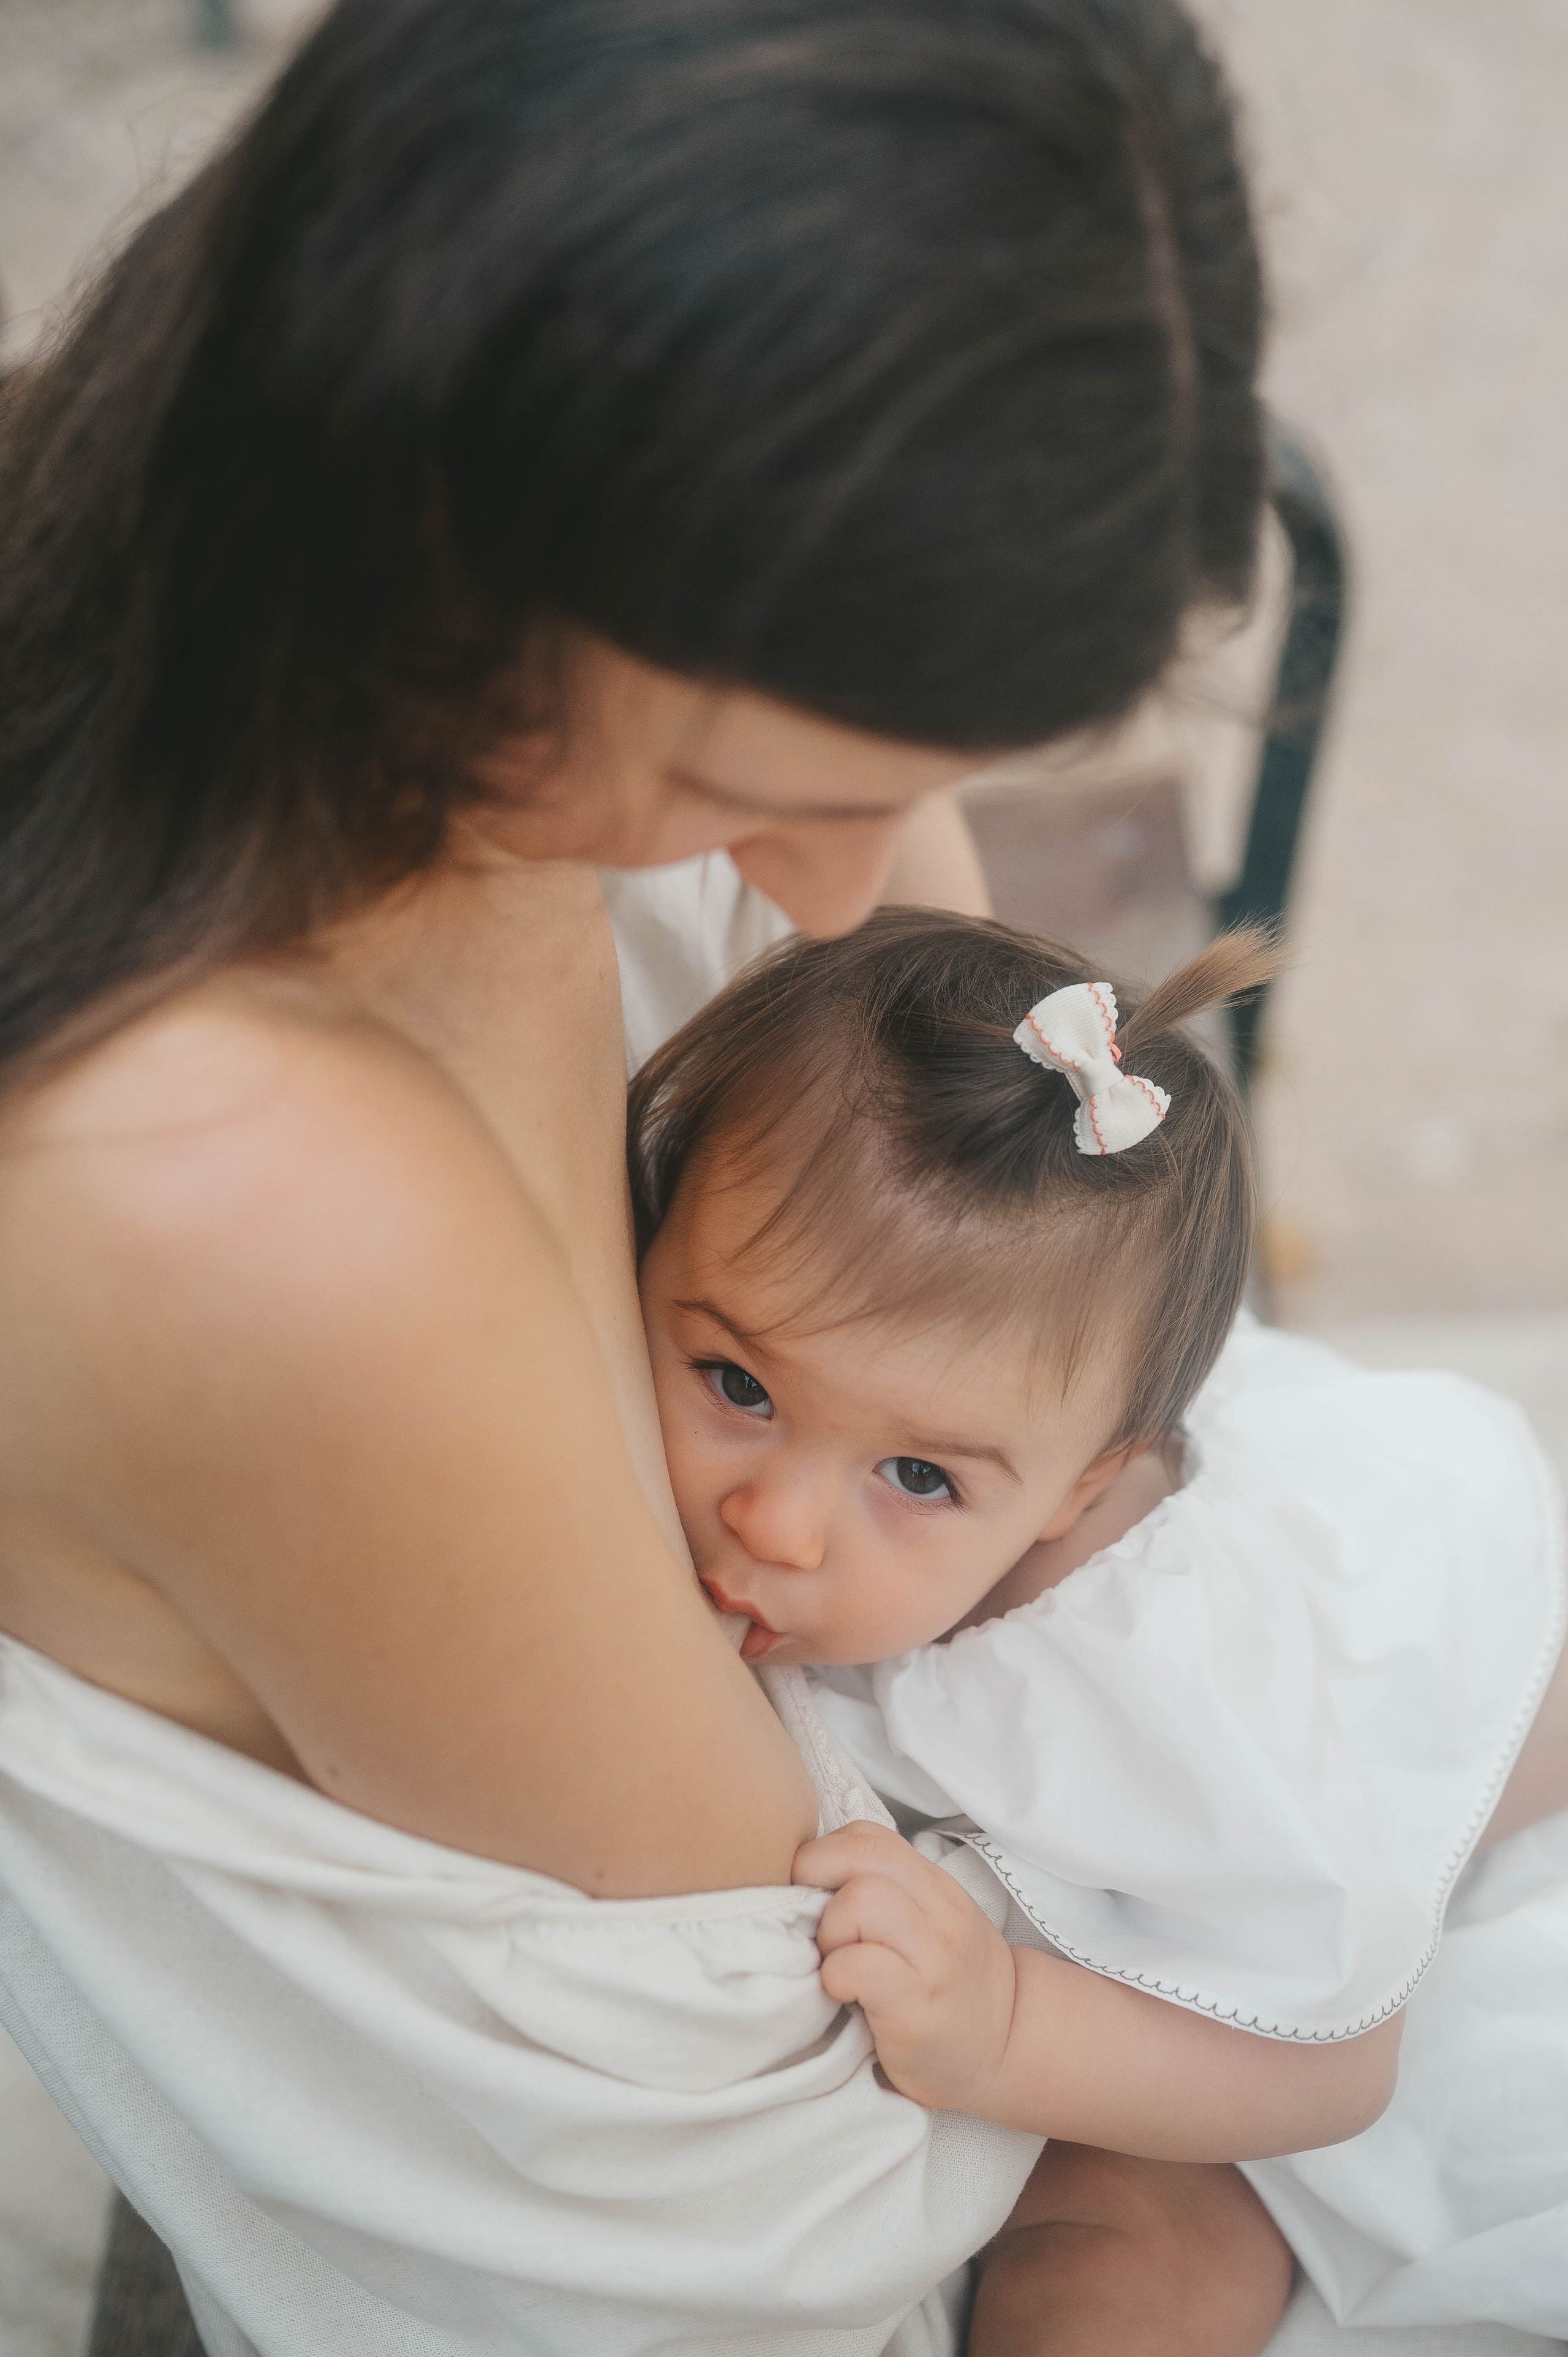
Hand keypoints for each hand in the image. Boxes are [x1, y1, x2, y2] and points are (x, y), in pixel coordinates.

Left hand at [792, 1821, 1017, 2112]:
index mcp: (936, 1887)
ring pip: (860, 1901)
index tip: (813, 1890)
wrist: (1007, 2047)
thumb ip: (889, 1892)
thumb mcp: (932, 1922)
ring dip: (830, 1931)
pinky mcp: (916, 2008)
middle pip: (861, 1856)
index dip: (825, 1854)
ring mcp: (932, 1959)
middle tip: (814, 1923)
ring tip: (836, 1960)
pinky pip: (857, 1966)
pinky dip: (836, 1976)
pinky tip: (845, 1993)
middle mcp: (940, 1913)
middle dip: (817, 1880)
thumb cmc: (952, 1984)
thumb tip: (814, 1878)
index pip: (868, 1836)